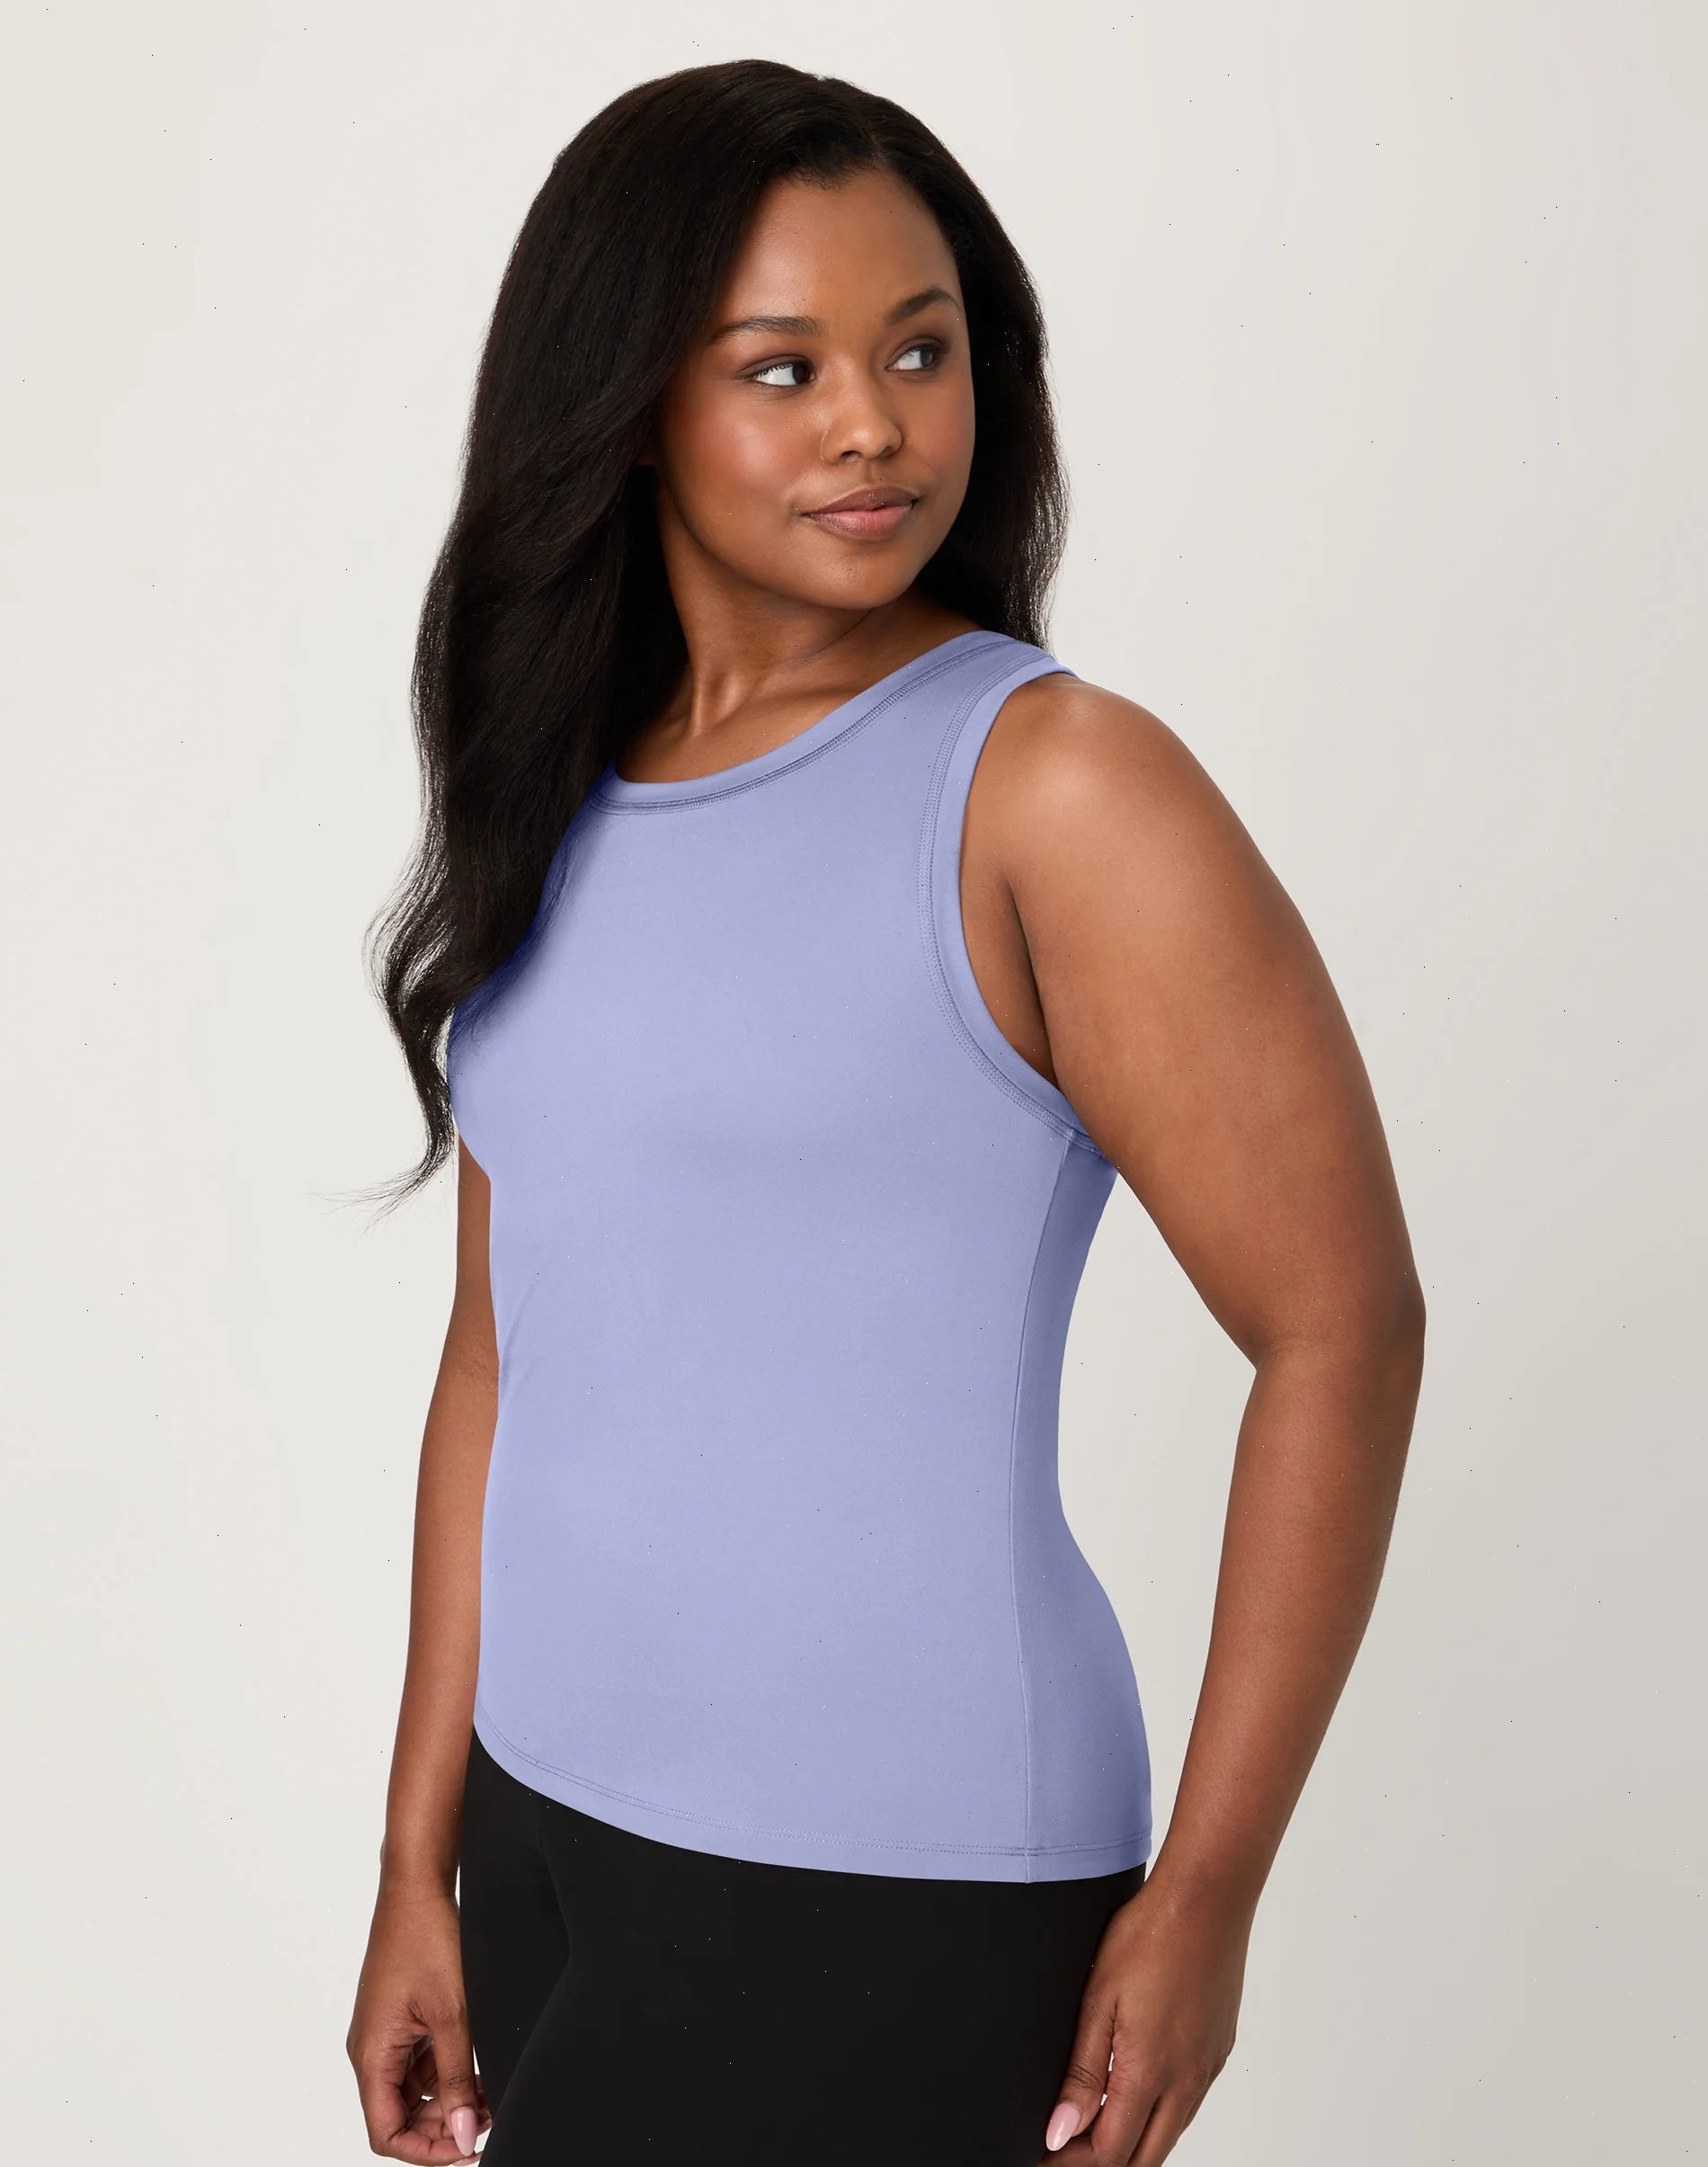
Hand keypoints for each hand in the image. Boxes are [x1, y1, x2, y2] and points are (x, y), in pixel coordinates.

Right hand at [347, 1876, 491, 2161]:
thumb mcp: (452, 2015)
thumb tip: (464, 2133)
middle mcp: (371, 2050)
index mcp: (371, 2055)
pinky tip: (479, 2069)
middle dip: (443, 2125)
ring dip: (449, 2098)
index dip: (425, 2149)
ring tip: (490, 2094)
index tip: (465, 2148)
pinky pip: (418, 2062)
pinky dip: (447, 2071)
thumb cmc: (425, 1939)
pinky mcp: (400, 2020)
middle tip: (487, 2119)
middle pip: (400, 2115)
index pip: (386, 2132)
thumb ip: (458, 2079)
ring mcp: (385, 2034)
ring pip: (413, 2090)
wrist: (417, 1887)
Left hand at [1039, 1868, 1251, 2164]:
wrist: (1207, 1898)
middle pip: (1144, 2157)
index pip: (1110, 2152)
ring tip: (1092, 2123)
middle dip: (1102, 2161)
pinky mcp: (1219, 2049)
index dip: (1072, 2161)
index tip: (1045, 2154)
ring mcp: (1207, 2067)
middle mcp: (1186, 2081)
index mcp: (1150, 2072)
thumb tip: (1060, 2130)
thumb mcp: (1098, 2000)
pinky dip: (1160, 2115)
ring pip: (1170, 2134)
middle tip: (1065, 2147)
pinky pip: (1189, 2104)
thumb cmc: (1150, 1936)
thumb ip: (1081, 2072)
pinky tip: (1137, 2092)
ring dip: (1133, 2141)